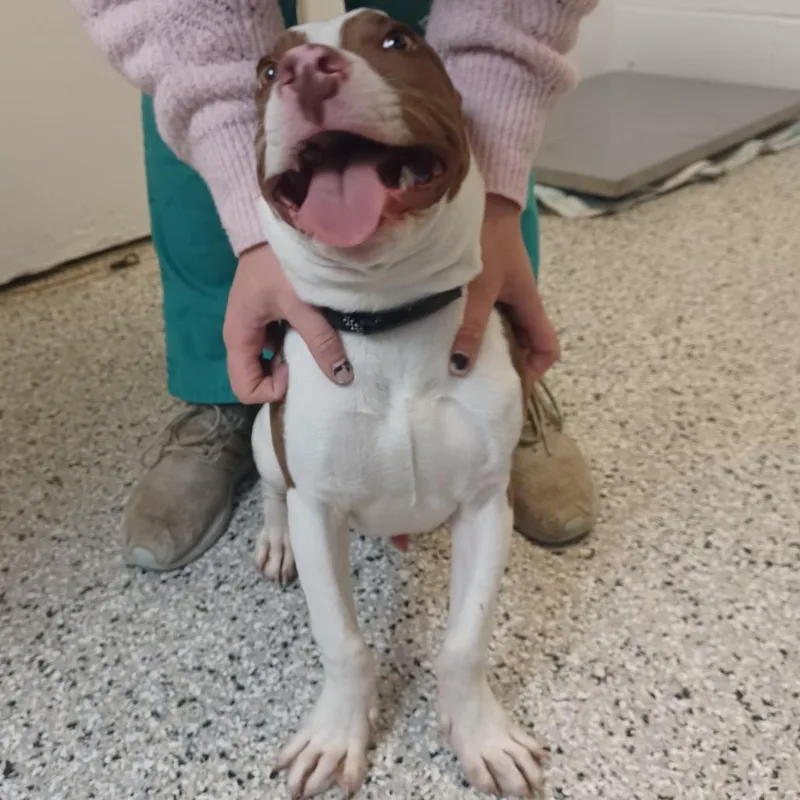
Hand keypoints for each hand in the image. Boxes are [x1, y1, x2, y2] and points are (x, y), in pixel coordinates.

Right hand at [223, 244, 352, 403]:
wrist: (275, 226)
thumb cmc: (280, 263)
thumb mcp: (301, 303)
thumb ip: (320, 341)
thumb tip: (342, 377)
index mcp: (238, 337)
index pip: (245, 388)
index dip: (272, 390)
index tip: (295, 370)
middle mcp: (240, 337)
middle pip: (254, 379)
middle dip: (282, 379)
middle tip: (308, 361)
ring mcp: (252, 328)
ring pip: (267, 363)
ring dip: (290, 363)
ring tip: (313, 347)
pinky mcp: (265, 318)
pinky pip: (276, 346)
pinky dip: (293, 347)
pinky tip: (311, 332)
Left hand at [450, 194, 559, 380]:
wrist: (481, 198)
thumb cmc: (487, 242)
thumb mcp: (479, 289)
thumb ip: (471, 327)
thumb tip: (460, 368)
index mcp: (530, 305)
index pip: (547, 349)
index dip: (535, 370)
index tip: (510, 383)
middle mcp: (519, 303)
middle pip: (523, 344)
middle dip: (506, 364)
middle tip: (478, 382)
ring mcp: (502, 294)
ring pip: (501, 331)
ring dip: (486, 347)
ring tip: (460, 363)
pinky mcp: (484, 284)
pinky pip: (484, 316)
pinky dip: (471, 329)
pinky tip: (449, 335)